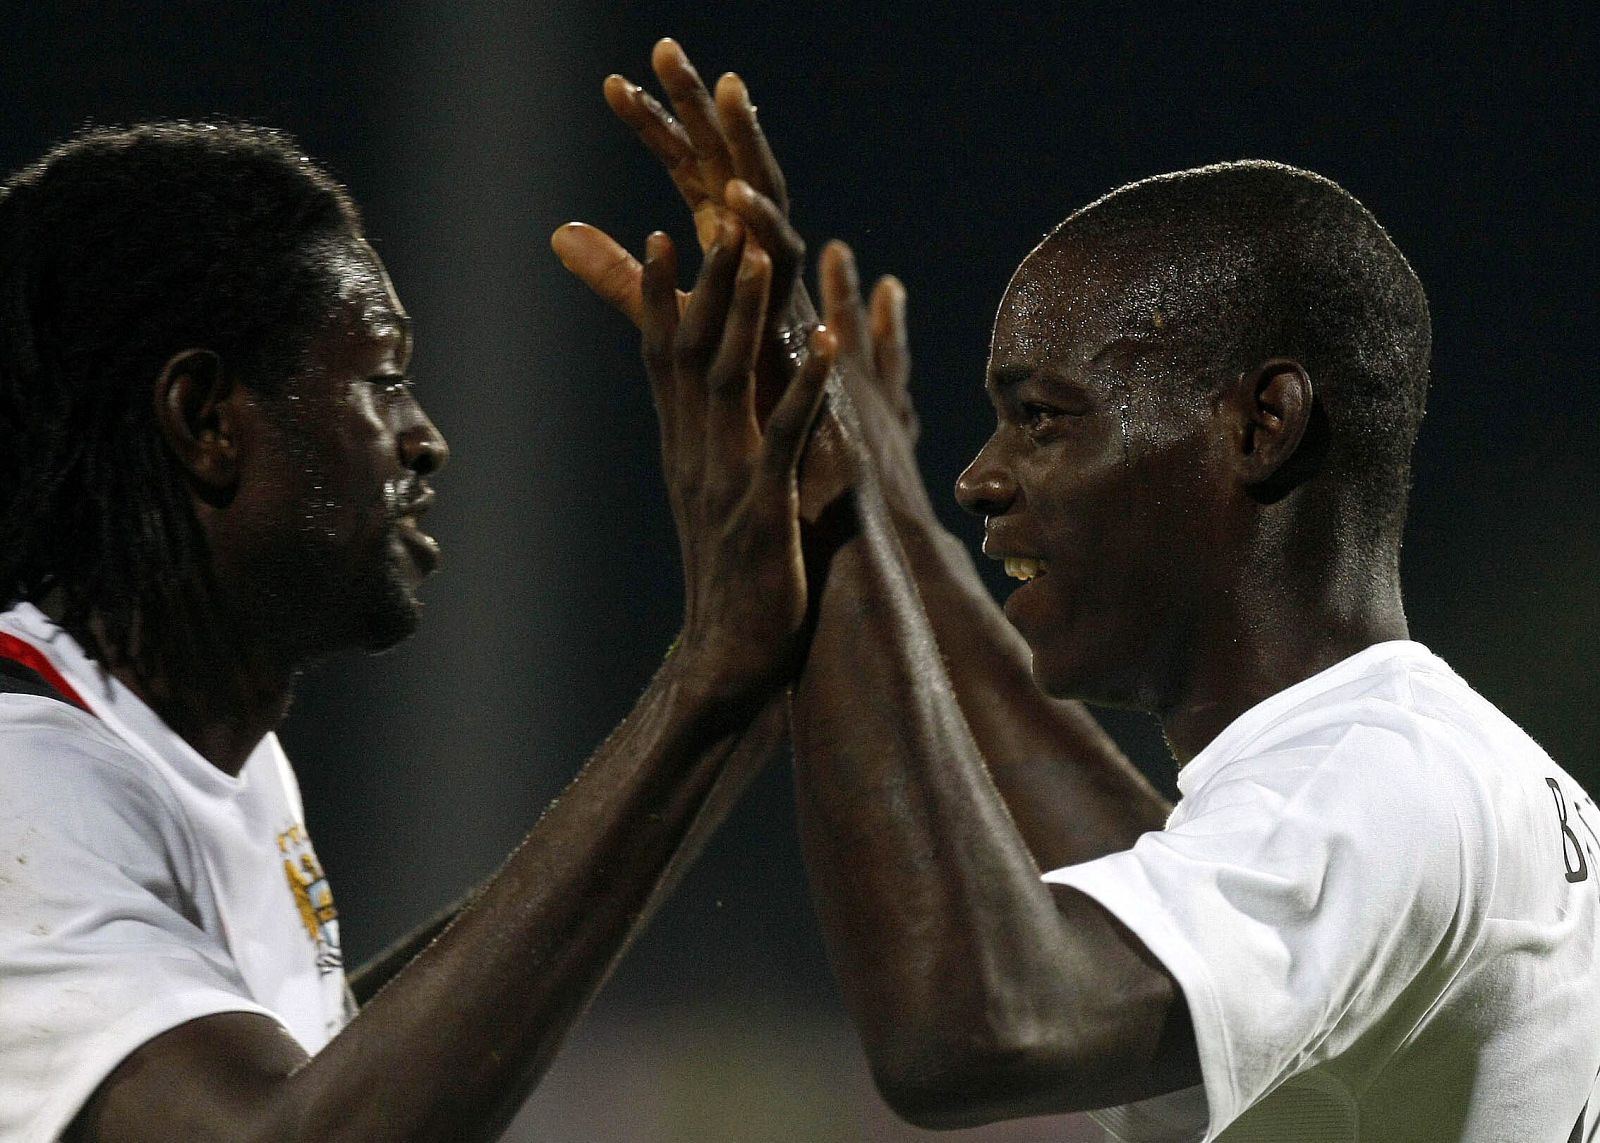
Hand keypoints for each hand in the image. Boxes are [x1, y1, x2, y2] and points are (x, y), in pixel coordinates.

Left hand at [553, 40, 808, 421]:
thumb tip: (559, 233)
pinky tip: (733, 196)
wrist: (796, 463)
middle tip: (665, 48)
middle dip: (702, 106)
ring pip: (769, 193)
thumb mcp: (669, 319)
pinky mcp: (798, 317)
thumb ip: (623, 279)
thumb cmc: (742, 393)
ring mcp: (782, 282)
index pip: (692, 171)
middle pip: (729, 162)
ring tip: (728, 87)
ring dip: (751, 142)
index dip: (657, 126)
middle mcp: (759, 254)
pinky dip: (763, 226)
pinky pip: (784, 261)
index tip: (609, 85)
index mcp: (731, 249)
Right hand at [643, 217, 834, 698]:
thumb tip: (708, 414)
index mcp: (683, 449)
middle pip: (690, 352)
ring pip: (730, 380)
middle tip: (716, 217)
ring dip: (744, 314)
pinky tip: (825, 343)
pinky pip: (785, 435)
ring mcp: (727, 478)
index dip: (656, 297)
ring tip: (759, 255)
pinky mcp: (765, 508)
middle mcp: (695, 453)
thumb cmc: (733, 580)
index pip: (661, 358)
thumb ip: (713, 448)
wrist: (728, 659)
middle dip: (704, 282)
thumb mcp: (713, 501)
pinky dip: (804, 385)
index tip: (658, 236)